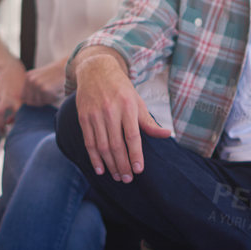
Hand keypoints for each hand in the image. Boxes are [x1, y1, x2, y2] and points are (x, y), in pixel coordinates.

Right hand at [0, 62, 24, 130]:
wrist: (11, 68)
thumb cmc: (22, 84)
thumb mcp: (26, 94)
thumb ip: (23, 107)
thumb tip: (11, 122)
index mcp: (21, 97)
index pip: (20, 113)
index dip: (18, 122)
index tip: (18, 129)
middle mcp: (11, 97)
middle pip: (5, 112)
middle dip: (3, 124)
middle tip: (6, 132)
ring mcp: (1, 95)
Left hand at [22, 58, 66, 105]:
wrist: (70, 67)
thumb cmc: (58, 75)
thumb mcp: (42, 78)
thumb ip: (33, 88)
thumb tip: (26, 102)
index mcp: (28, 76)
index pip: (24, 97)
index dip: (34, 99)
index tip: (44, 93)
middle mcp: (30, 80)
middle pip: (31, 101)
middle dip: (41, 100)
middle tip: (51, 90)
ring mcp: (36, 84)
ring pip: (39, 102)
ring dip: (48, 100)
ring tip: (55, 89)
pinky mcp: (44, 89)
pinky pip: (48, 101)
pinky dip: (54, 98)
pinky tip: (58, 89)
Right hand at [74, 50, 168, 183]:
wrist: (95, 70)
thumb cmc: (121, 88)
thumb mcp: (137, 101)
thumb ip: (149, 122)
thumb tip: (167, 135)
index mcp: (127, 106)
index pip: (132, 136)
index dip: (135, 155)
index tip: (139, 170)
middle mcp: (110, 110)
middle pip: (116, 144)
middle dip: (123, 164)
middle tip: (128, 179)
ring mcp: (95, 114)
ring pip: (102, 146)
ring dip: (110, 164)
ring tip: (118, 176)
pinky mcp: (83, 117)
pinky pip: (89, 142)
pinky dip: (94, 158)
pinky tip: (100, 169)